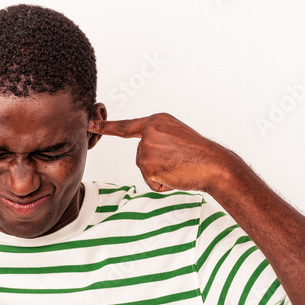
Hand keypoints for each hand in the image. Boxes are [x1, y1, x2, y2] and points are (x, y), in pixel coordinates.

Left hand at [88, 113, 237, 193]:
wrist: (215, 165)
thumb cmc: (200, 155)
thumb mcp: (177, 137)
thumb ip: (158, 140)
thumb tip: (146, 156)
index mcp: (157, 120)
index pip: (126, 126)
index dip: (106, 127)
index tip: (90, 124)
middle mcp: (149, 130)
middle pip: (141, 156)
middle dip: (157, 166)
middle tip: (179, 163)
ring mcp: (146, 147)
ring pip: (145, 169)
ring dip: (161, 175)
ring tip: (180, 168)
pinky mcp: (147, 164)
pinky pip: (150, 181)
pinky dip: (162, 184)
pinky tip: (177, 176)